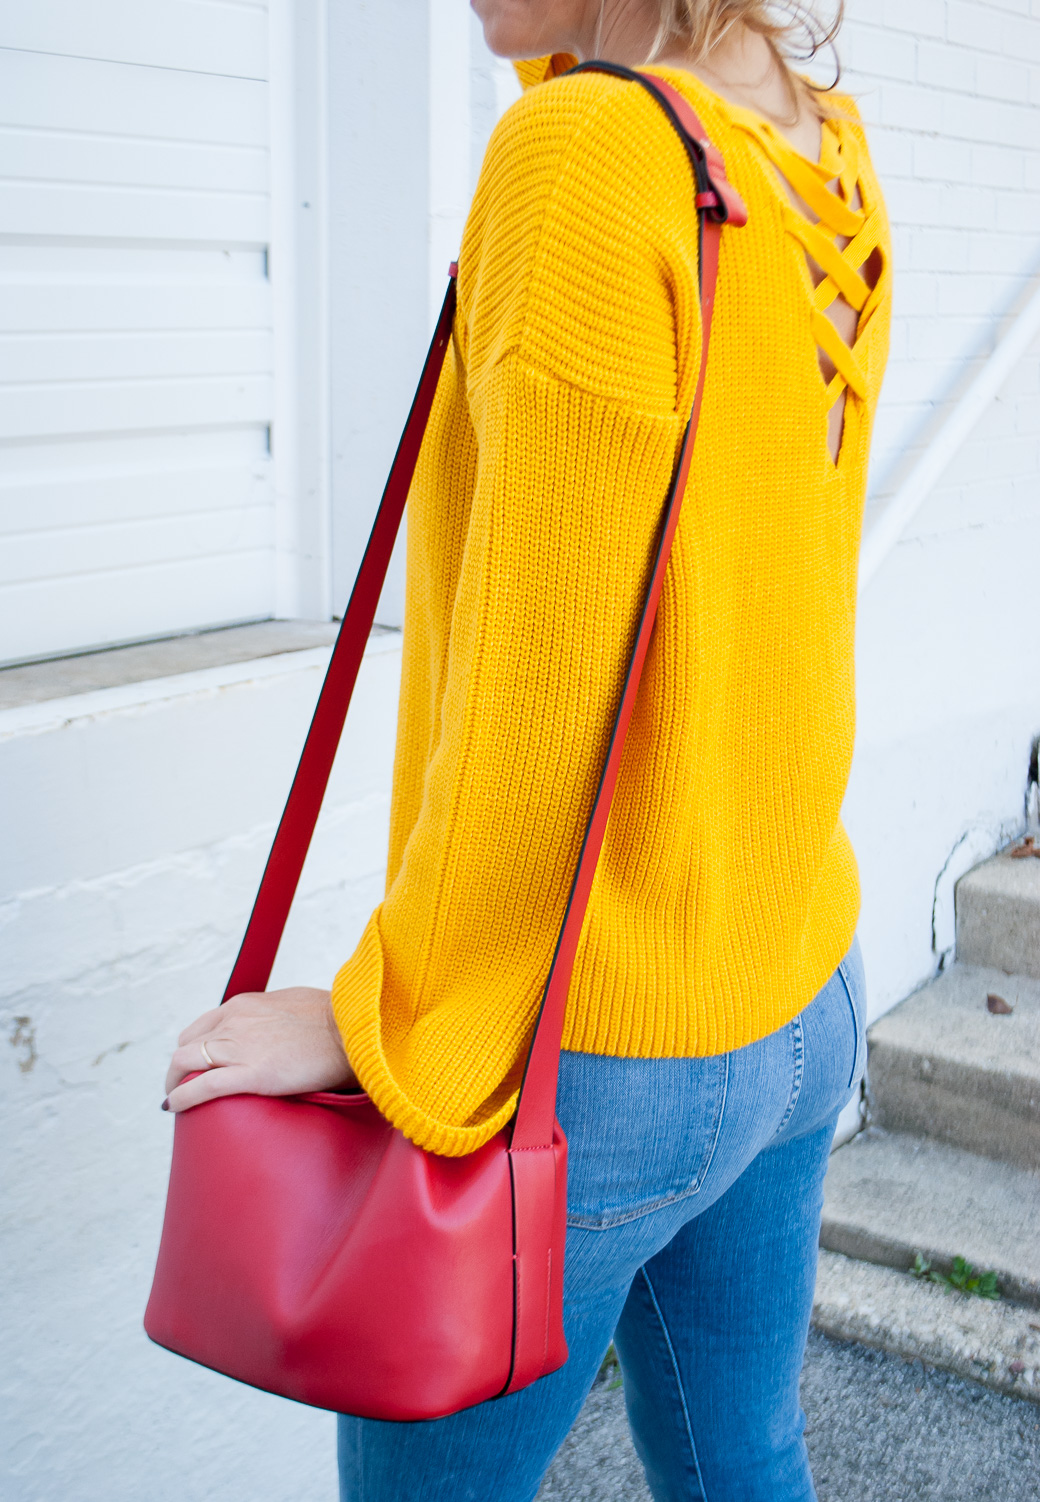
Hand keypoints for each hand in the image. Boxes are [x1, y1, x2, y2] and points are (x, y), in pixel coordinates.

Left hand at [164, 987, 358, 1111]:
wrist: (354, 1030)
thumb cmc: (338, 1018)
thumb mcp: (295, 1004)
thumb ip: (276, 1016)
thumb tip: (280, 1030)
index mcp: (244, 1005)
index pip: (202, 1027)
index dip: (194, 1048)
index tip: (196, 1064)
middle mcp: (235, 1022)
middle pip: (187, 1046)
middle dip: (179, 1069)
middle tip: (182, 1086)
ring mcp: (240, 1047)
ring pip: (185, 1064)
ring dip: (175, 1084)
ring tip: (175, 1101)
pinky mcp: (250, 1074)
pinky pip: (201, 1087)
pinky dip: (181, 1098)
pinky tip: (174, 1108)